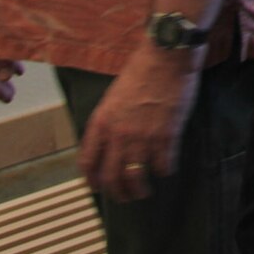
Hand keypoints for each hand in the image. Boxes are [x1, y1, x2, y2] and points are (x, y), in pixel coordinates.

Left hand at [76, 48, 198, 202]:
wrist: (166, 56)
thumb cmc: (141, 70)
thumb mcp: (113, 96)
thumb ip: (110, 121)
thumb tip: (112, 142)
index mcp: (101, 122)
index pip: (87, 162)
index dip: (92, 180)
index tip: (98, 187)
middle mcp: (118, 134)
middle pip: (111, 177)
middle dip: (117, 192)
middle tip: (125, 196)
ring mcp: (142, 136)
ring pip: (136, 177)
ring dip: (140, 189)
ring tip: (144, 191)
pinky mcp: (166, 135)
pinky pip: (163, 165)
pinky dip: (164, 170)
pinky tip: (166, 168)